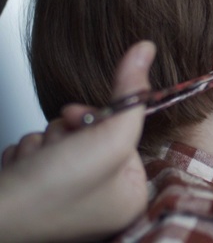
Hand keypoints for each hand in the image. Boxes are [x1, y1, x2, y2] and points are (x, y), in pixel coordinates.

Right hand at [0, 41, 155, 241]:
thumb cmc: (47, 192)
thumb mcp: (107, 138)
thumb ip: (129, 95)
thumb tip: (146, 50)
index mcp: (131, 195)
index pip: (128, 135)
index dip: (104, 121)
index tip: (84, 121)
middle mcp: (105, 200)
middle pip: (96, 134)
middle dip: (69, 132)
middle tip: (58, 146)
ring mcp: (71, 196)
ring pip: (65, 138)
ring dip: (48, 141)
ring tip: (39, 164)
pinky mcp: (42, 190)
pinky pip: (43, 151)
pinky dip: (31, 154)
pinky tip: (27, 170)